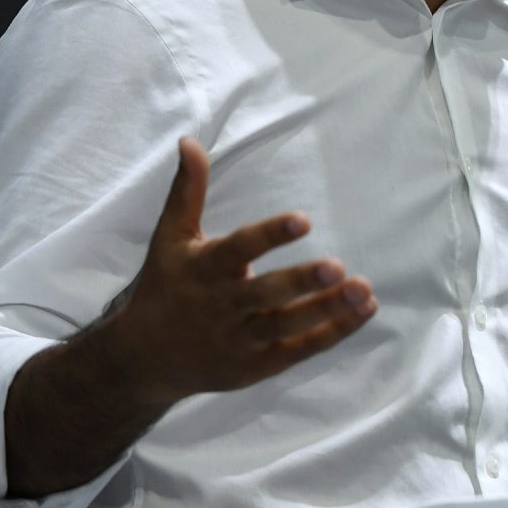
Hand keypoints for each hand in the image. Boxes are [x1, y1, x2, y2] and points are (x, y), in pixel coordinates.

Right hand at [108, 138, 377, 407]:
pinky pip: (298, 350)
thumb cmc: (166, 286)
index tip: (305, 219)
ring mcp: (238, 340)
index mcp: (203, 270)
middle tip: (338, 267)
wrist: (142, 360)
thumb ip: (188, 191)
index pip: (238, 250)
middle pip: (265, 294)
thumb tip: (191, 141)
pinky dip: (333, 333)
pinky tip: (366, 310)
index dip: (270, 236)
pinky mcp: (255, 366)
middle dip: (301, 282)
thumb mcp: (170, 238)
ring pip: (287, 325)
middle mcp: (220, 307)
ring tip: (364, 289)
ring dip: (328, 310)